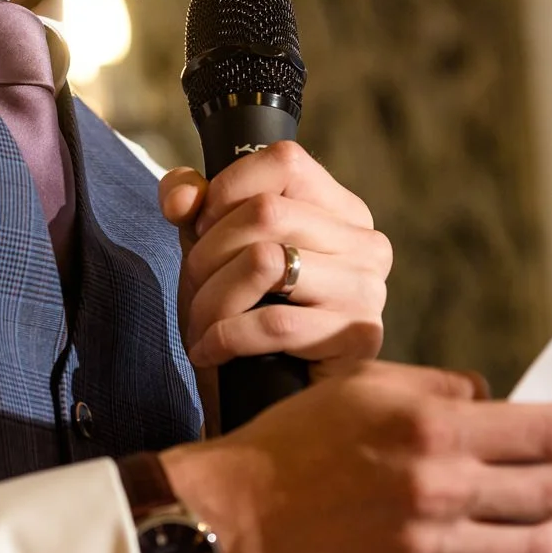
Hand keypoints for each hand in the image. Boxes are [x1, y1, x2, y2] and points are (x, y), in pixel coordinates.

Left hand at [158, 142, 390, 369]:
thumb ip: (191, 199)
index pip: (284, 160)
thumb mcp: (210, 242)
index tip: (203, 226)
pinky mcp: (359, 336)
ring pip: (264, 262)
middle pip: (265, 212)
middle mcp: (367, 242)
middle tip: (195, 285)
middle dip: (209, 252)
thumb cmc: (242, 308)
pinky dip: (226, 337)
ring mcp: (369, 289)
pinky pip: (274, 323)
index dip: (227, 189)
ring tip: (201, 322)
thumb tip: (182, 201)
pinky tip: (210, 351)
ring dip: (213, 298)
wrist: (263, 393)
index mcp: (341, 209)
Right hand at [159, 361, 551, 552]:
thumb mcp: (361, 385)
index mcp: (433, 428)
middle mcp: (443, 489)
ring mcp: (432, 546)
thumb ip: (435, 388)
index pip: (546, 431)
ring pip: (535, 545)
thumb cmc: (291, 441)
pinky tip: (525, 547)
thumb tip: (490, 398)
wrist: (233, 517)